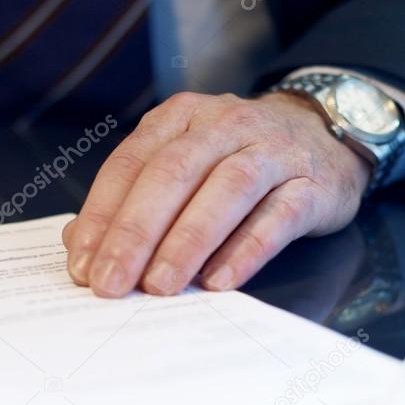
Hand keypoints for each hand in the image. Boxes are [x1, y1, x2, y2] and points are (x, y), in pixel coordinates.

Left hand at [62, 91, 370, 296]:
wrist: (325, 134)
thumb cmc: (237, 157)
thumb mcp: (183, 162)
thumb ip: (132, 197)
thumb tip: (78, 242)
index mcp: (180, 118)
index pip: (131, 164)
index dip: (103, 215)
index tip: (83, 264)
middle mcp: (224, 125)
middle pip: (172, 175)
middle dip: (136, 233)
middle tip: (111, 282)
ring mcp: (272, 151)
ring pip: (225, 192)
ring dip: (186, 242)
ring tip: (158, 286)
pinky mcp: (313, 183)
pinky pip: (277, 217)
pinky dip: (245, 250)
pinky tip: (218, 282)